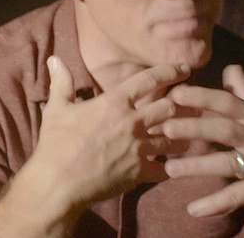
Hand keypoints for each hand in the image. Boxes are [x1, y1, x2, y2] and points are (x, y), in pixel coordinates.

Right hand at [31, 56, 190, 208]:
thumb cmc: (56, 144)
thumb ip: (62, 82)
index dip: (169, 71)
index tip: (183, 69)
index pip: (149, 80)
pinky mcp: (139, 173)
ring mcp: (138, 148)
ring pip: (173, 139)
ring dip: (180, 137)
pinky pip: (164, 170)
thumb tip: (54, 59)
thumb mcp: (56, 109)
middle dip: (179, 106)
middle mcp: (132, 122)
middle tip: (189, 105)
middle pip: (169, 107)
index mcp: (114, 103)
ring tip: (186, 136)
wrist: (58, 182)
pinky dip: (167, 169)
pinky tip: (169, 168)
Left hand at [161, 65, 243, 216]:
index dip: (202, 96)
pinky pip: (240, 195)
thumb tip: (230, 68)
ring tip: (169, 170)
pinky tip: (193, 210)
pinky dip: (217, 204)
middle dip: (195, 127)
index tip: (175, 93)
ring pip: (228, 163)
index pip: (227, 102)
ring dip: (198, 166)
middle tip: (166, 127)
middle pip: (224, 129)